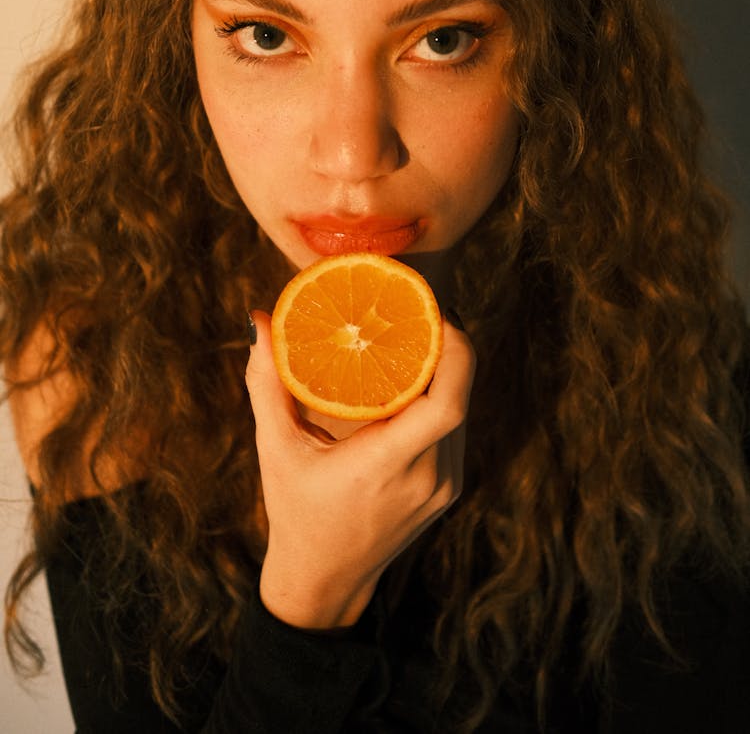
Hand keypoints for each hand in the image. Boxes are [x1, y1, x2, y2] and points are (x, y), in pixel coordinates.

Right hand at [245, 311, 474, 629]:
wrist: (324, 581)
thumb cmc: (295, 512)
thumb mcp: (275, 449)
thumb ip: (267, 383)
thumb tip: (258, 320)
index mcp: (386, 466)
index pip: (447, 404)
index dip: (453, 351)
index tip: (430, 315)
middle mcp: (427, 477)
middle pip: (460, 395)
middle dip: (448, 347)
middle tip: (418, 312)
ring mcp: (444, 486)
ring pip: (463, 409)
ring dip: (447, 371)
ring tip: (417, 337)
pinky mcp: (449, 489)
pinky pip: (456, 428)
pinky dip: (441, 396)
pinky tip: (417, 377)